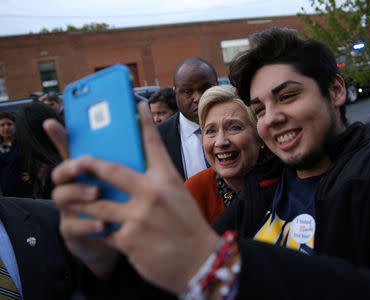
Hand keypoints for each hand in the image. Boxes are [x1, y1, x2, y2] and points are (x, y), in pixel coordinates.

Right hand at [43, 119, 118, 278]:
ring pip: (61, 196)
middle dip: (70, 166)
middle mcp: (73, 186)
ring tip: (97, 192)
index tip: (51, 123)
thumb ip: (129, 159)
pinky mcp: (73, 230)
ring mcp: (70, 208)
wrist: (119, 240)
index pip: (70, 149)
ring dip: (78, 192)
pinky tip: (102, 223)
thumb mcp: (129, 179)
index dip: (59, 136)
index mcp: (87, 170)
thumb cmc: (123, 203)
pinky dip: (87, 224)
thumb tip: (142, 128)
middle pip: (61, 171)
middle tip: (83, 163)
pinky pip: (72, 226)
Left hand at [51, 102, 219, 293]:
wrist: (200, 262)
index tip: (135, 104)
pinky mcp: (128, 240)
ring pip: (95, 203)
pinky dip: (97, 228)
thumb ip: (157, 182)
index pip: (152, 143)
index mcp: (167, 179)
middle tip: (75, 159)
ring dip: (79, 200)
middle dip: (86, 162)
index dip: (143, 121)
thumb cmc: (189, 226)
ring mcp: (138, 217)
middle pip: (109, 169)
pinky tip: (95, 228)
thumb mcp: (178, 196)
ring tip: (69, 198)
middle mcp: (152, 193)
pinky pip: (102, 230)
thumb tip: (133, 170)